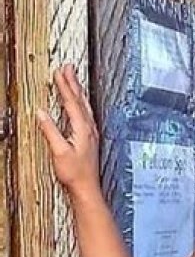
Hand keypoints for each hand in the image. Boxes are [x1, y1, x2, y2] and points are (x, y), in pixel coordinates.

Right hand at [36, 63, 99, 196]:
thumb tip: (41, 113)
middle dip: (73, 83)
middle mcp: (90, 129)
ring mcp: (91, 134)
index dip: (65, 86)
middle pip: (81, 101)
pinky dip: (81, 104)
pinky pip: (86, 115)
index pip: (72, 103)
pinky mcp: (90, 140)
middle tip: (68, 67)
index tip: (59, 72)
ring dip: (78, 92)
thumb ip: (50, 131)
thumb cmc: (75, 174)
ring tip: (73, 80)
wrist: (87, 188)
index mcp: (83, 129)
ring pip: (85, 107)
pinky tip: (79, 105)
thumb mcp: (59, 152)